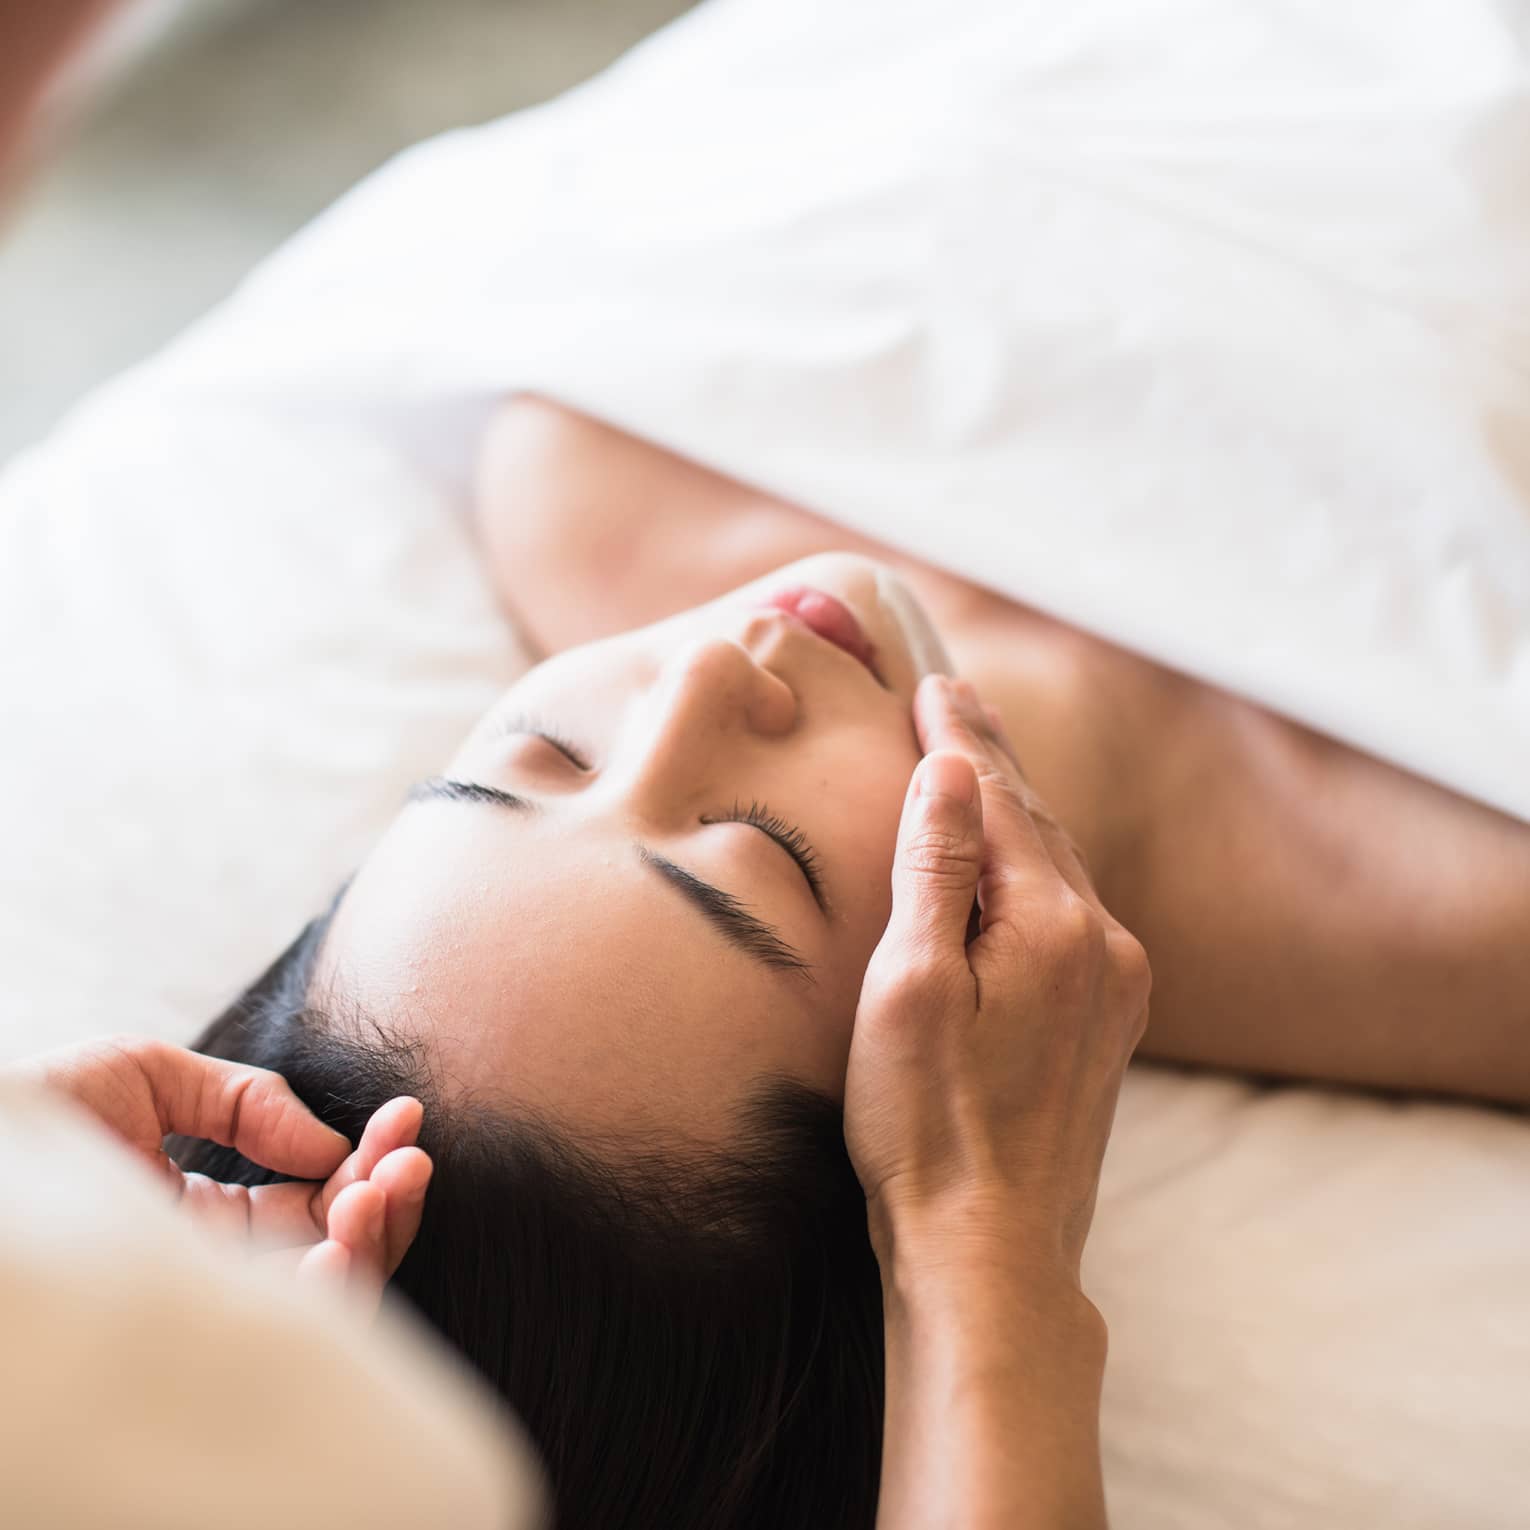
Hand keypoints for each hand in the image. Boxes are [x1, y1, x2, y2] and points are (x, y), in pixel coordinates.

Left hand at [4, 1034, 431, 1314]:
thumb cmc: (29, 1120)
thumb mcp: (144, 1076)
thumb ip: (246, 1100)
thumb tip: (328, 1144)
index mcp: (211, 1217)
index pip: (318, 1198)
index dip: (371, 1159)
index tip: (405, 1116)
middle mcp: (219, 1271)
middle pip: (340, 1251)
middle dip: (389, 1200)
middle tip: (407, 1157)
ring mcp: (208, 1309)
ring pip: (329, 1299)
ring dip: (374, 1242)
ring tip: (377, 1190)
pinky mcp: (189, 1340)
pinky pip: (286, 1341)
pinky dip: (329, 1294)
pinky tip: (334, 1246)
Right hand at [844, 675, 1150, 1290]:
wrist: (992, 1252)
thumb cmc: (929, 1127)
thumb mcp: (910, 988)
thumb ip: (936, 870)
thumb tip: (952, 768)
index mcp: (1055, 925)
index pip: (1000, 799)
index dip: (960, 737)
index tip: (931, 682)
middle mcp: (1105, 944)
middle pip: (1040, 822)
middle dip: (990, 761)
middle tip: (951, 697)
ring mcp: (1116, 987)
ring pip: (1058, 868)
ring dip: (1013, 813)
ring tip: (976, 763)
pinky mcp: (1109, 1022)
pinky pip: (1069, 913)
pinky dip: (1031, 869)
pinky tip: (1010, 863)